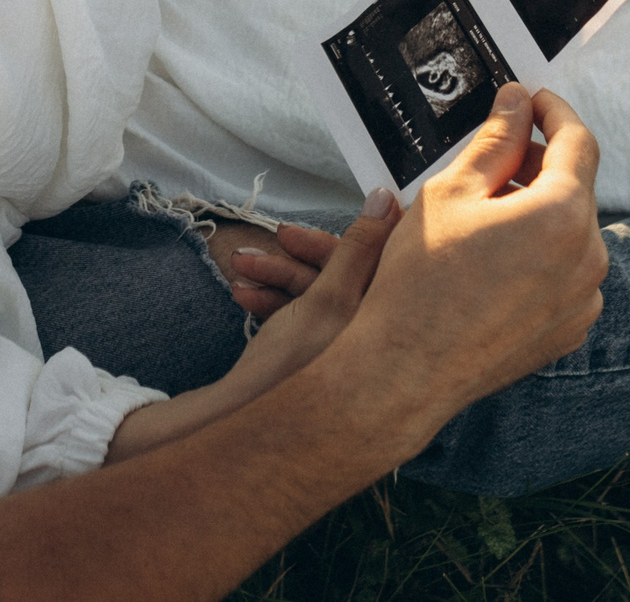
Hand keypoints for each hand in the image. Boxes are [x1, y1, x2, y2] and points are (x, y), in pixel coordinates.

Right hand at [215, 197, 402, 399]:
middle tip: (272, 241)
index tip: (310, 226)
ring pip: (316, 294)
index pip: (383, 261)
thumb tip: (387, 200)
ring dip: (276, 276)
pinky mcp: (317, 362)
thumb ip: (358, 248)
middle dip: (297, 257)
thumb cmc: (293, 370)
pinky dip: (274, 303)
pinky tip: (243, 296)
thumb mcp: (327, 298)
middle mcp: (374, 336)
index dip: (345, 236)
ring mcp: (345, 352)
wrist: (244, 429)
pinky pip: (301, 318)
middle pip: (343, 275)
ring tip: (240, 268)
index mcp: (390, 321)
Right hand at [336, 84, 609, 416]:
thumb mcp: (450, 192)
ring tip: (483, 214)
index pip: (579, 142)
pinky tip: (491, 259)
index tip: (532, 101)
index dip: (555, 112)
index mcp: (563, 216)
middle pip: (575, 189)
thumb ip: (494, 141)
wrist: (406, 370)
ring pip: (569, 234)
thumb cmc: (420, 282)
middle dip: (539, 164)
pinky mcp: (569, 330)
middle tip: (493, 155)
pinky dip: (538, 255)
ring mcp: (583, 301)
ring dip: (537, 212)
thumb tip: (517, 104)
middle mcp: (588, 259)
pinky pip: (564, 275)